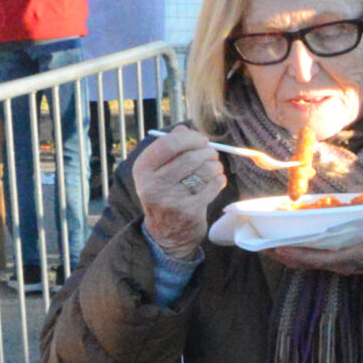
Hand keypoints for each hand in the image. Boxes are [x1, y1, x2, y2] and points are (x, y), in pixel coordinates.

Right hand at [134, 126, 223, 258]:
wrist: (166, 233)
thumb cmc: (165, 193)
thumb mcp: (157, 172)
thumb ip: (168, 149)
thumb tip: (183, 128)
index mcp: (143, 169)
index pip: (168, 144)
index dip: (190, 138)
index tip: (202, 140)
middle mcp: (153, 184)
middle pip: (190, 157)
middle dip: (207, 152)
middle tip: (212, 153)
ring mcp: (171, 199)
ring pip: (204, 171)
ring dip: (216, 165)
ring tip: (215, 167)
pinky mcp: (189, 211)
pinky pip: (213, 186)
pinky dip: (220, 180)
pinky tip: (217, 180)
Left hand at [262, 210, 362, 296]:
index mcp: (355, 255)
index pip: (322, 257)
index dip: (300, 254)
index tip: (280, 247)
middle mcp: (341, 263)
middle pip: (306, 262)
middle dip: (282, 254)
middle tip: (257, 244)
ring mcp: (336, 264)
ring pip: (304, 262)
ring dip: (283, 253)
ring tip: (261, 242)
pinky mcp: (334, 261)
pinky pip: (309, 258)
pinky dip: (293, 251)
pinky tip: (280, 242)